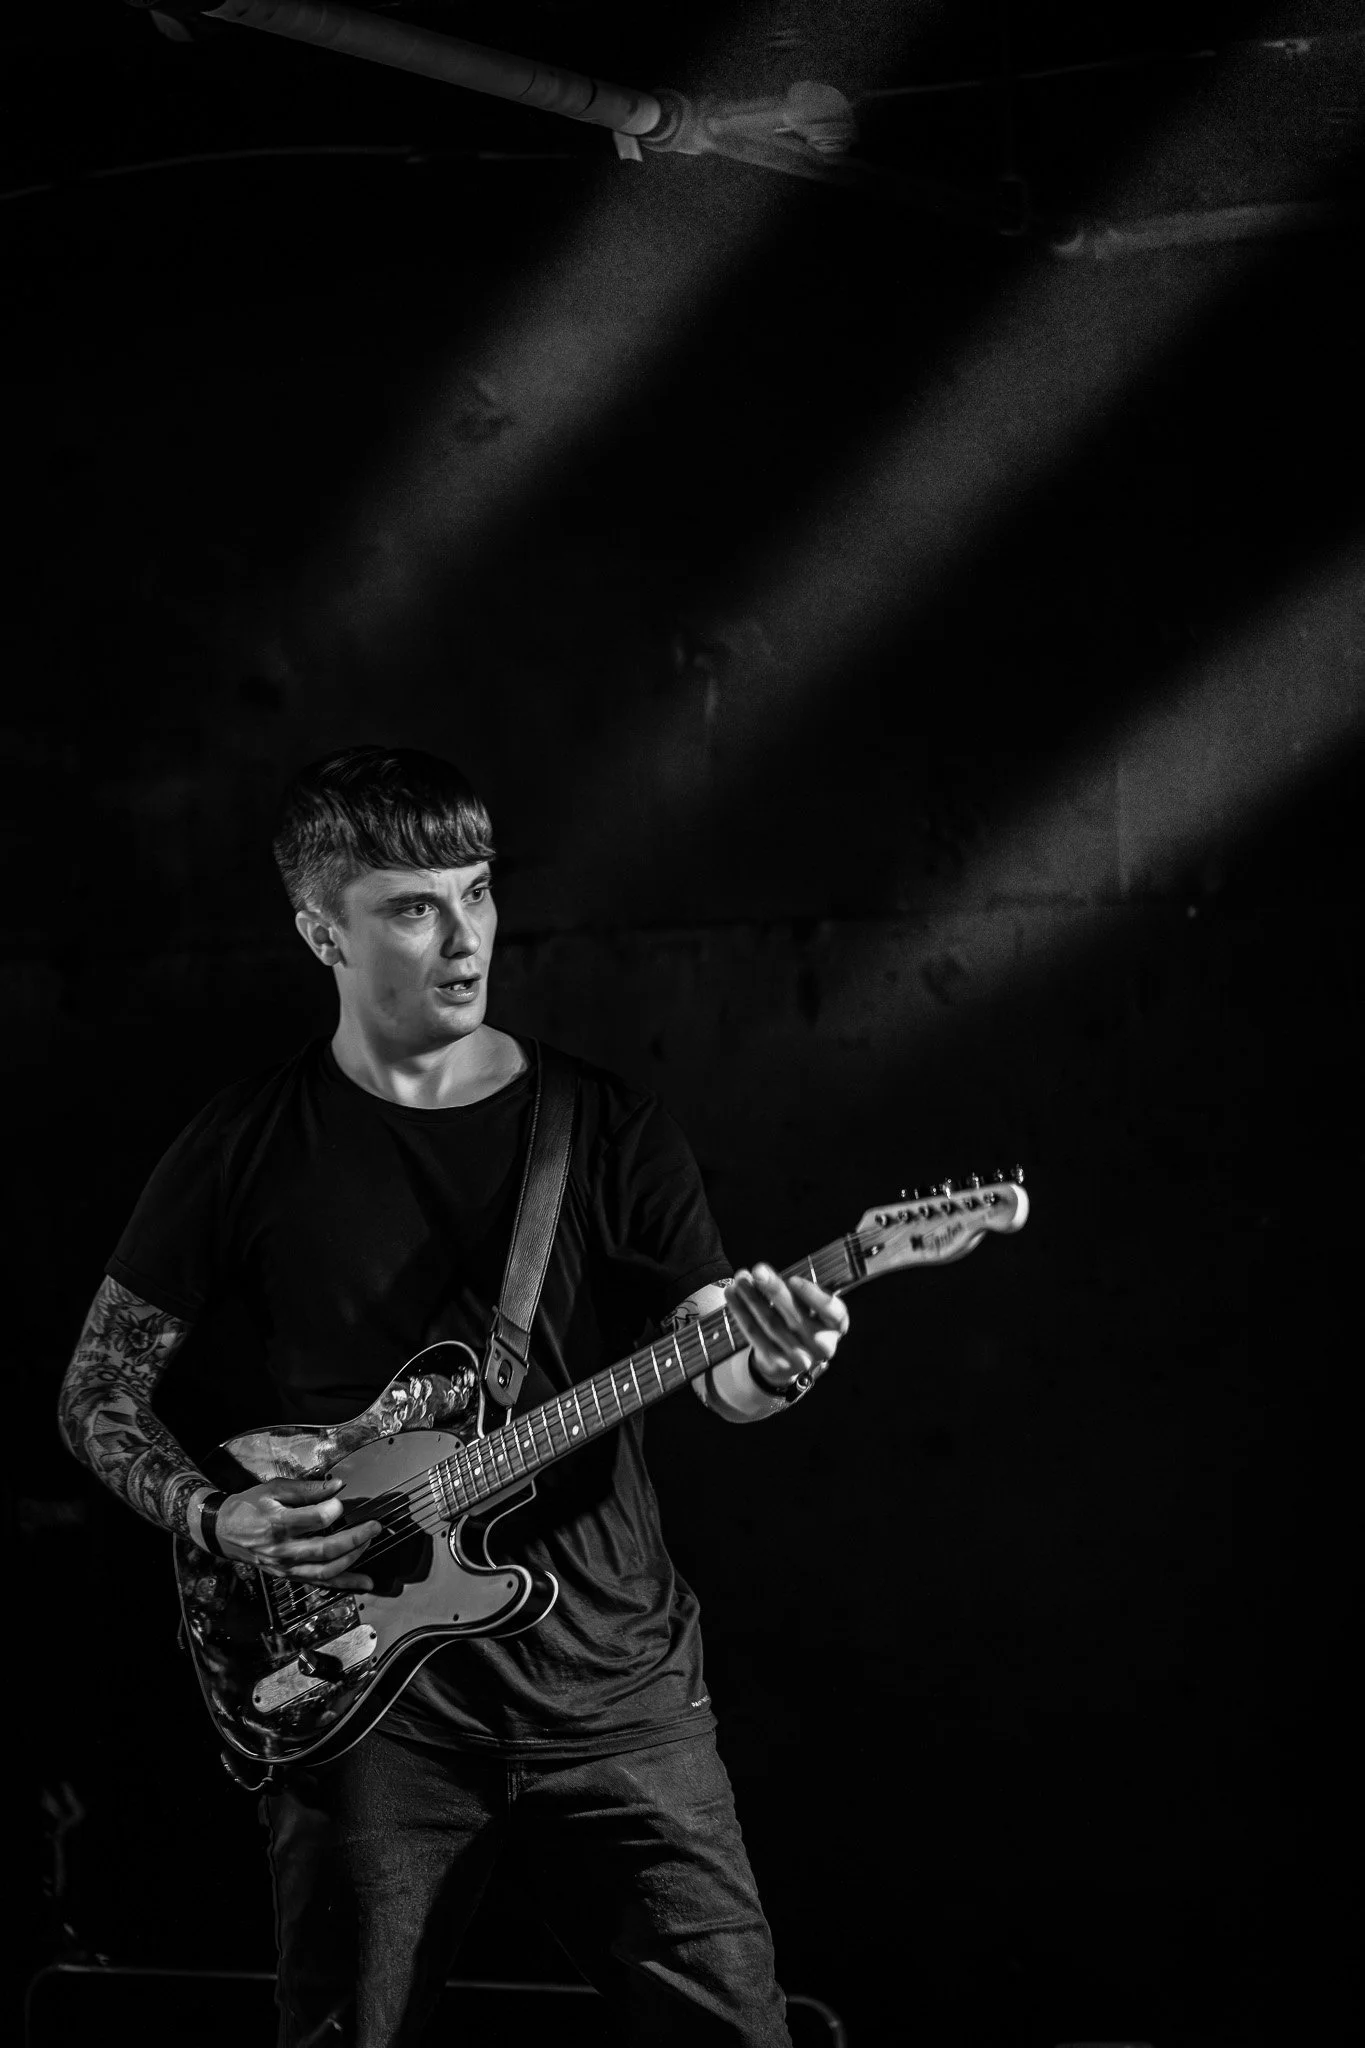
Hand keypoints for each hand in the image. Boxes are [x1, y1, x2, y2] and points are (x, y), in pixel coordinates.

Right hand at [216, 1476, 381, 1589]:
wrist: (224, 1531)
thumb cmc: (249, 1506)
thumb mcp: (273, 1489)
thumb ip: (306, 1489)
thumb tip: (336, 1486)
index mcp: (278, 1523)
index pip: (314, 1520)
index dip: (333, 1510)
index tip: (342, 1500)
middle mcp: (283, 1549)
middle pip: (325, 1549)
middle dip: (355, 1538)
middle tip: (374, 1526)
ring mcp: (286, 1566)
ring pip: (325, 1571)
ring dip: (352, 1559)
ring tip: (369, 1544)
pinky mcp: (289, 1575)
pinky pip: (320, 1583)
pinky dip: (344, 1584)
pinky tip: (364, 1583)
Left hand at [725, 1264, 849, 1393]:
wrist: (792, 1359)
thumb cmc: (804, 1320)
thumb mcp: (812, 1307)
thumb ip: (799, 1292)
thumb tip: (767, 1275)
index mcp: (836, 1326)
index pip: (832, 1311)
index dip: (812, 1296)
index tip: (793, 1279)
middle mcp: (822, 1345)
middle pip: (795, 1316)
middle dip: (774, 1290)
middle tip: (758, 1270)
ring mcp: (799, 1358)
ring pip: (771, 1323)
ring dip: (752, 1298)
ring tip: (741, 1278)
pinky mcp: (776, 1363)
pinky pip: (754, 1333)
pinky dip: (741, 1312)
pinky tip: (732, 1294)